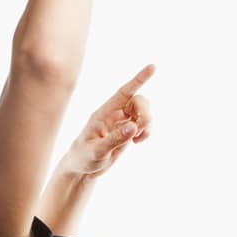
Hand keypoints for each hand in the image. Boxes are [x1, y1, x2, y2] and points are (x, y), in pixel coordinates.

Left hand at [63, 63, 155, 178]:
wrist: (82, 169)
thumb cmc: (83, 157)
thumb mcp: (97, 151)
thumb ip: (115, 139)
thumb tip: (134, 126)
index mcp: (104, 113)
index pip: (124, 92)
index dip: (138, 80)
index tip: (153, 67)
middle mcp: (114, 113)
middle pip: (139, 101)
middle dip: (145, 115)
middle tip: (141, 131)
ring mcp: (122, 121)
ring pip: (144, 111)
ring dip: (147, 124)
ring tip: (138, 139)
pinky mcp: (128, 130)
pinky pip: (145, 124)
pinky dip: (147, 131)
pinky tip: (138, 142)